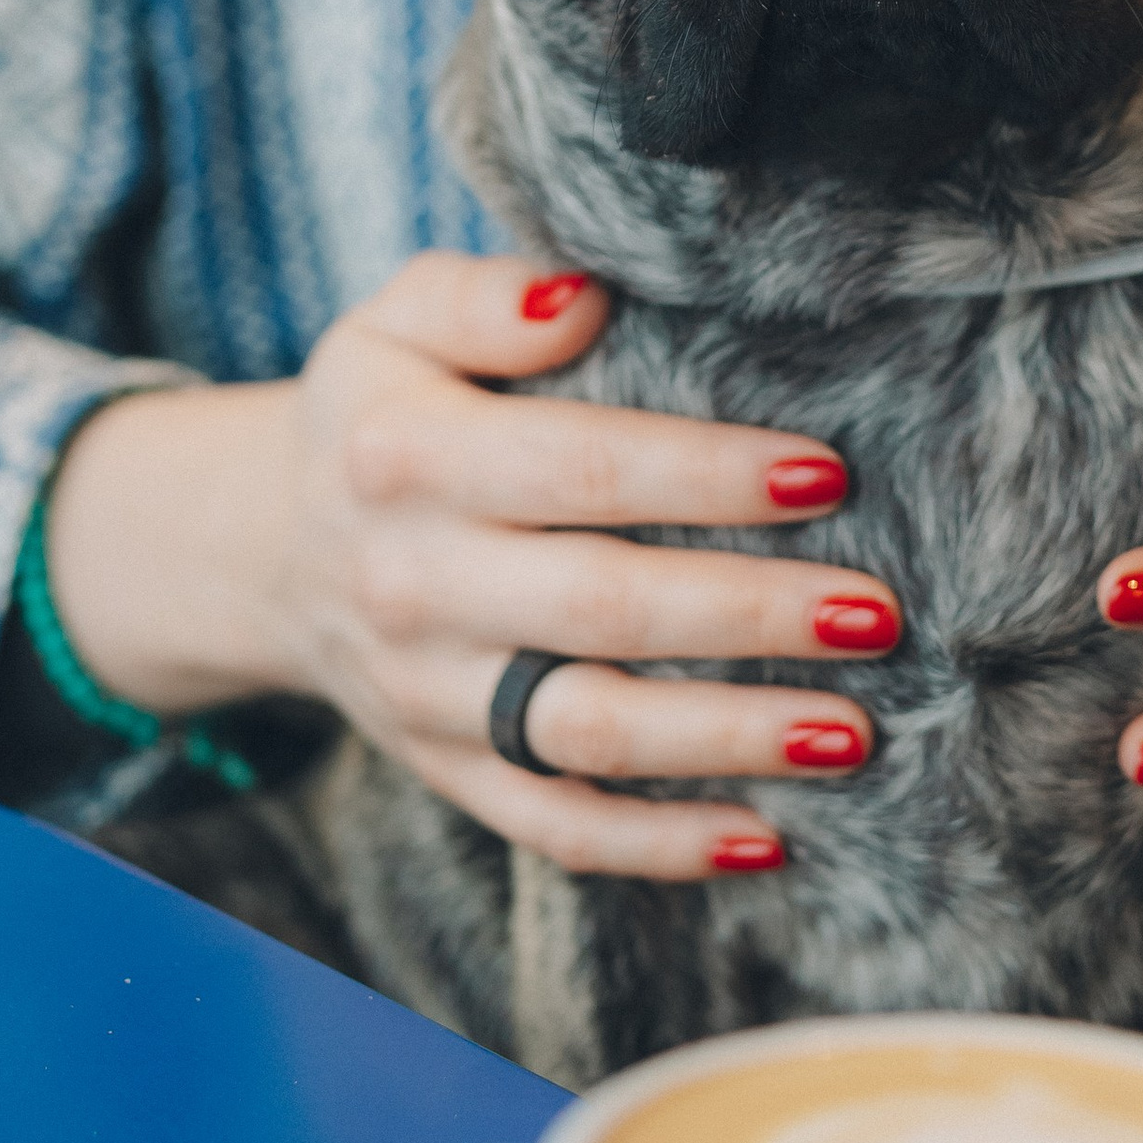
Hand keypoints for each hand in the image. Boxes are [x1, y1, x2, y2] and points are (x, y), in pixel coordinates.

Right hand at [45, 253, 897, 882]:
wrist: (267, 552)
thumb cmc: (383, 415)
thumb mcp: (395, 320)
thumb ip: (483, 295)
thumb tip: (583, 297)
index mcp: (407, 459)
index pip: (582, 468)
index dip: (708, 474)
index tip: (827, 476)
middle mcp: (413, 585)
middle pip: (604, 611)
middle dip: (752, 615)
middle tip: (875, 612)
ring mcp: (429, 696)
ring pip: (592, 734)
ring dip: (731, 740)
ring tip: (853, 730)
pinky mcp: (448, 774)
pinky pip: (557, 827)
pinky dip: (661, 847)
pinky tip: (768, 834)